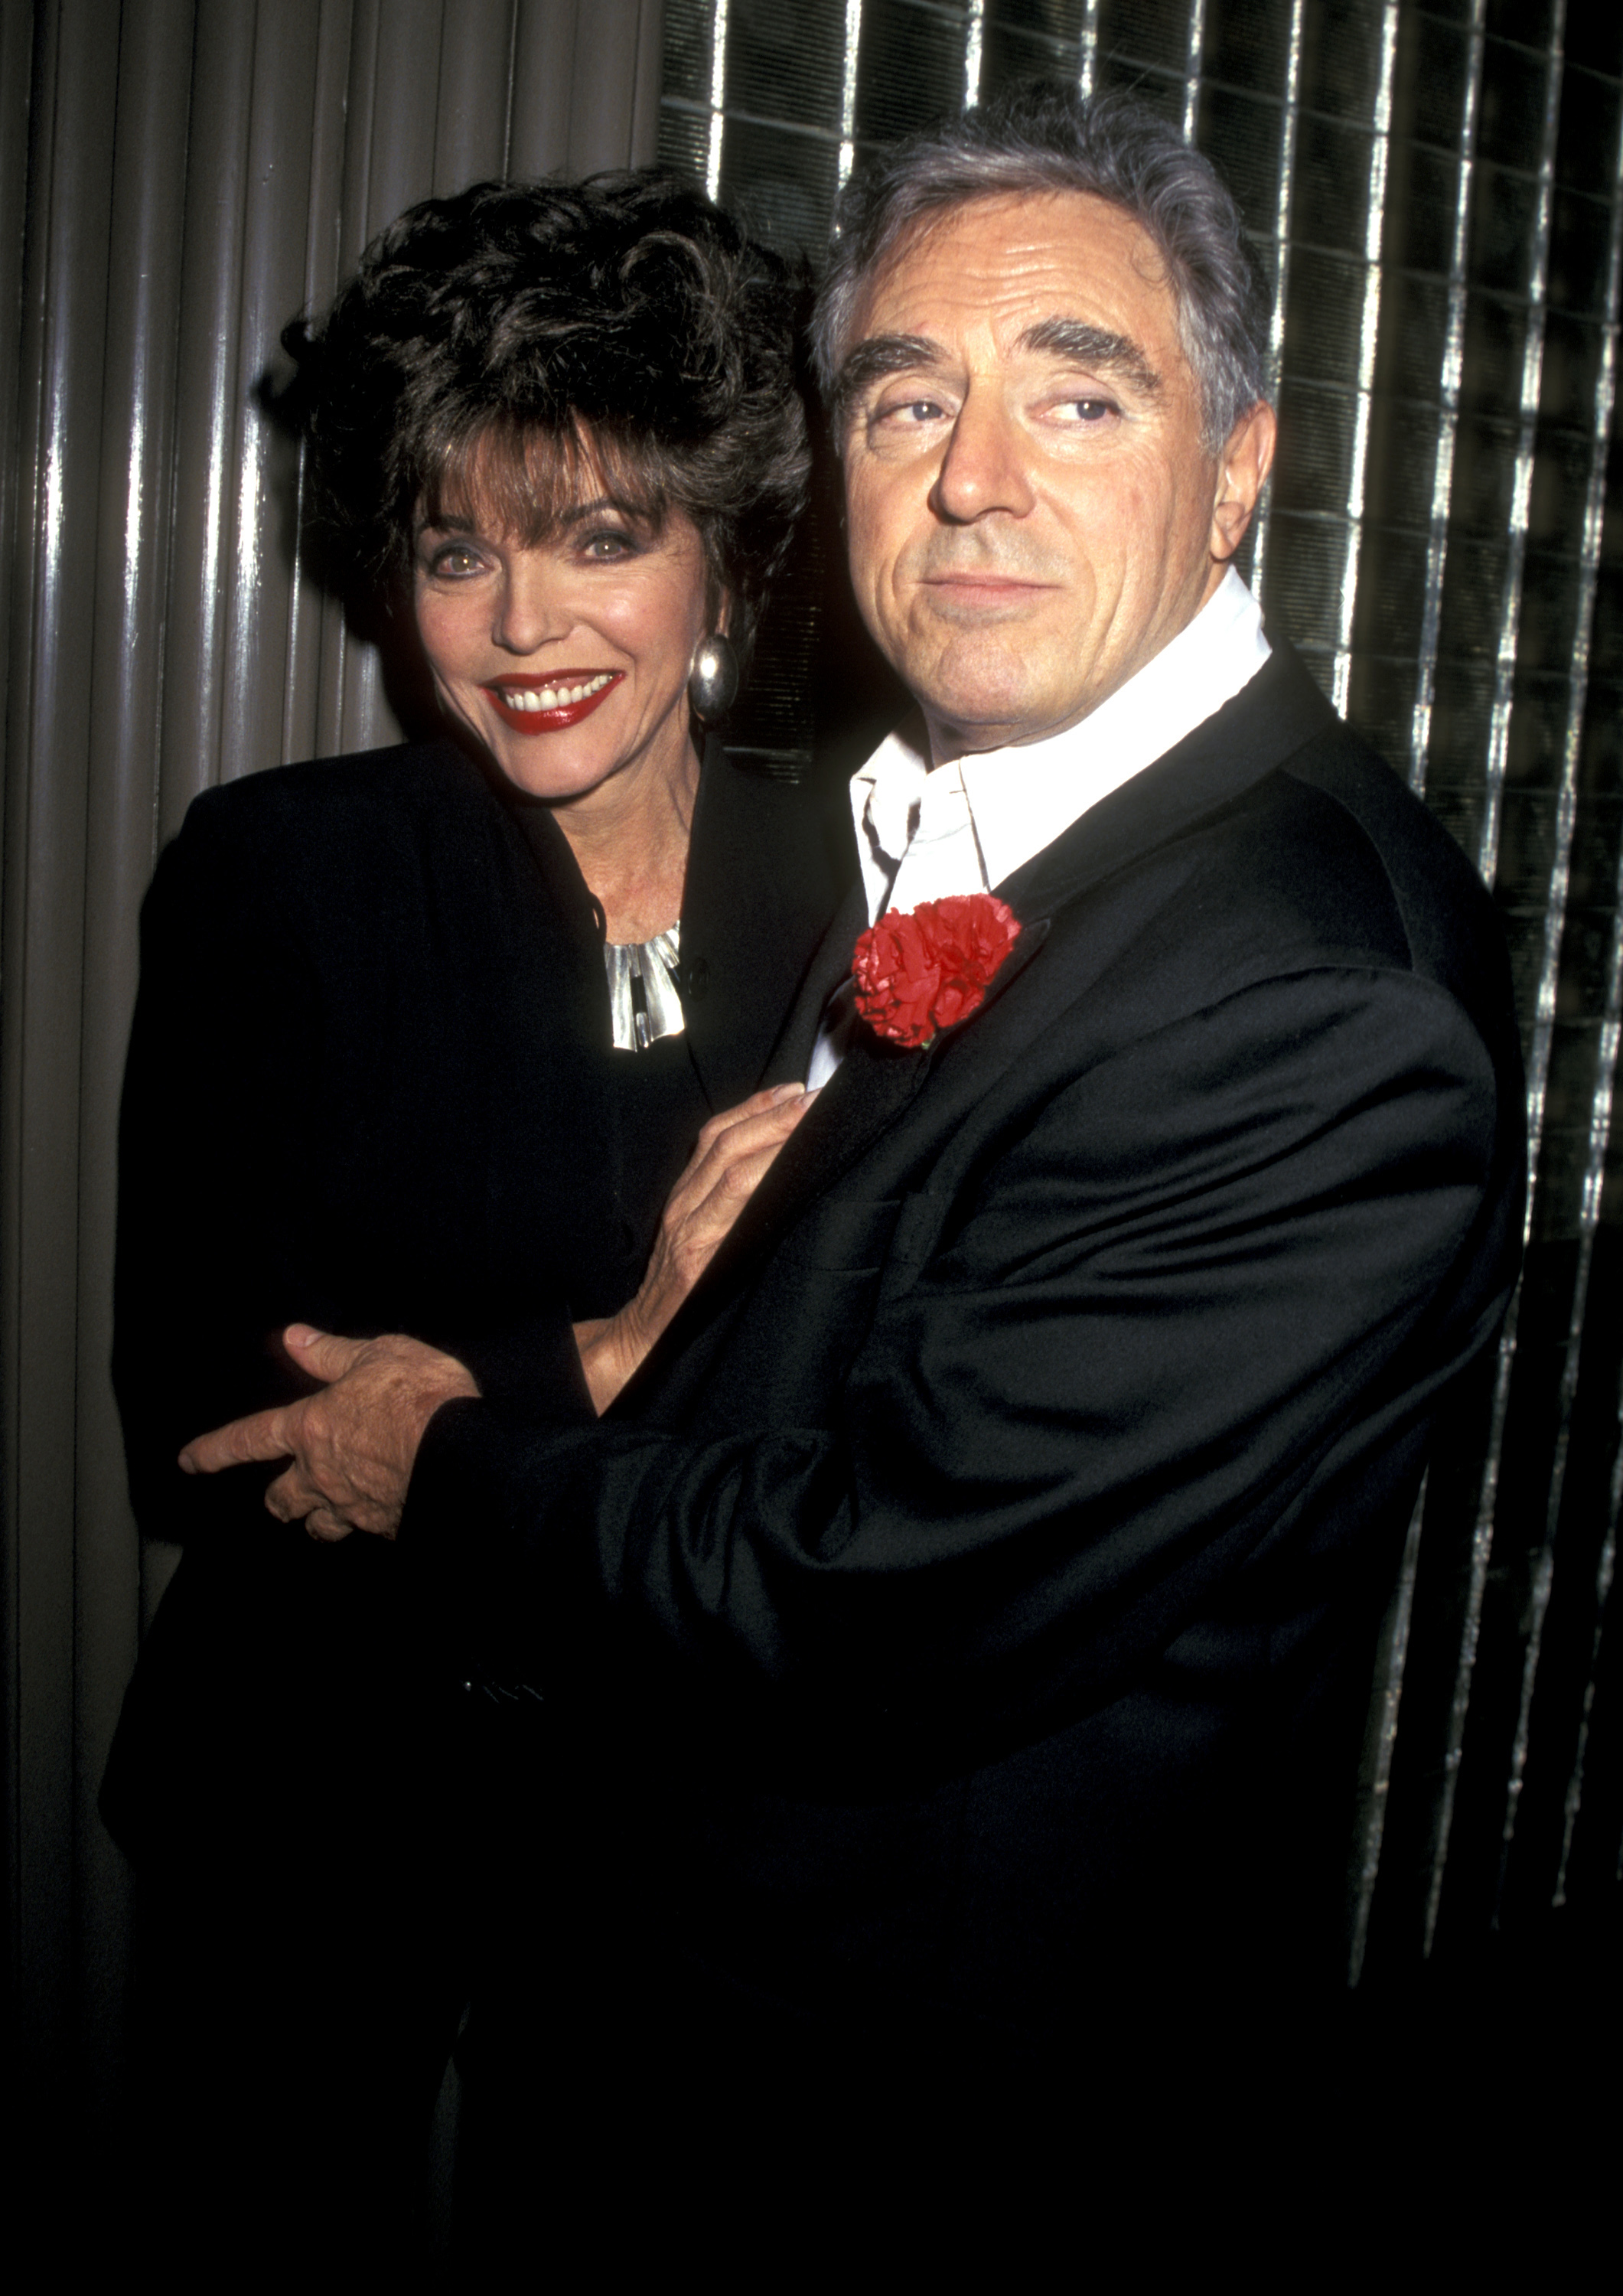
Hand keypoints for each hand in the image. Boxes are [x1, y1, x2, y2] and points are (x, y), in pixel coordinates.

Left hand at [178, 1325, 477, 1540]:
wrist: (465, 1454)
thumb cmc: (420, 1396)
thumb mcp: (376, 1355)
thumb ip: (331, 1354)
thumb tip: (293, 1338)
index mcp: (311, 1428)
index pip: (248, 1439)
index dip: (213, 1450)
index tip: (189, 1461)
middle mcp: (323, 1474)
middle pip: (282, 1500)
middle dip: (279, 1500)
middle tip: (282, 1499)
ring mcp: (354, 1507)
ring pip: (320, 1527)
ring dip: (319, 1521)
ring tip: (328, 1515)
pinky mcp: (387, 1527)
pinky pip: (367, 1532)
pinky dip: (369, 1523)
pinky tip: (384, 1512)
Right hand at [575, 1081, 818, 1411]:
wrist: (642, 1339)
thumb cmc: (680, 1290)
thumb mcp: (698, 1235)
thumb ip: (728, 1202)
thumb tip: (780, 1169)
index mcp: (685, 1195)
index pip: (716, 1135)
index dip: (756, 1107)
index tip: (795, 1089)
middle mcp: (684, 1206)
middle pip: (726, 1144)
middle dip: (773, 1117)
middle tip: (815, 1099)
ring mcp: (690, 1232)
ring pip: (731, 1173)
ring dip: (774, 1144)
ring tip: (811, 1125)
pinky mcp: (699, 1262)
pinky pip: (731, 1218)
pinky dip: (760, 1192)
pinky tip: (790, 1180)